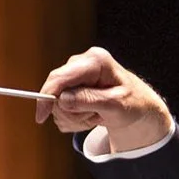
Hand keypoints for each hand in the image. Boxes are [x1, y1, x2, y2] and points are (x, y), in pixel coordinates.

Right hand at [35, 47, 173, 152]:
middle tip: (94, 118)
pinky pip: (61, 107)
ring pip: (57, 103)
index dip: (47, 96)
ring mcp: (75, 74)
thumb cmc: (132, 103)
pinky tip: (90, 114)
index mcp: (95, 61)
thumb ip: (90, 101)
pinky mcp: (71, 85)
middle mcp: (82, 63)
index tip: (41, 118)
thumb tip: (62, 99)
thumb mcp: (116, 105)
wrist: (137, 106)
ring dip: (75, 117)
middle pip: (56, 91)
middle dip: (71, 112)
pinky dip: (74, 117)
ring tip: (95, 116)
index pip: (61, 77)